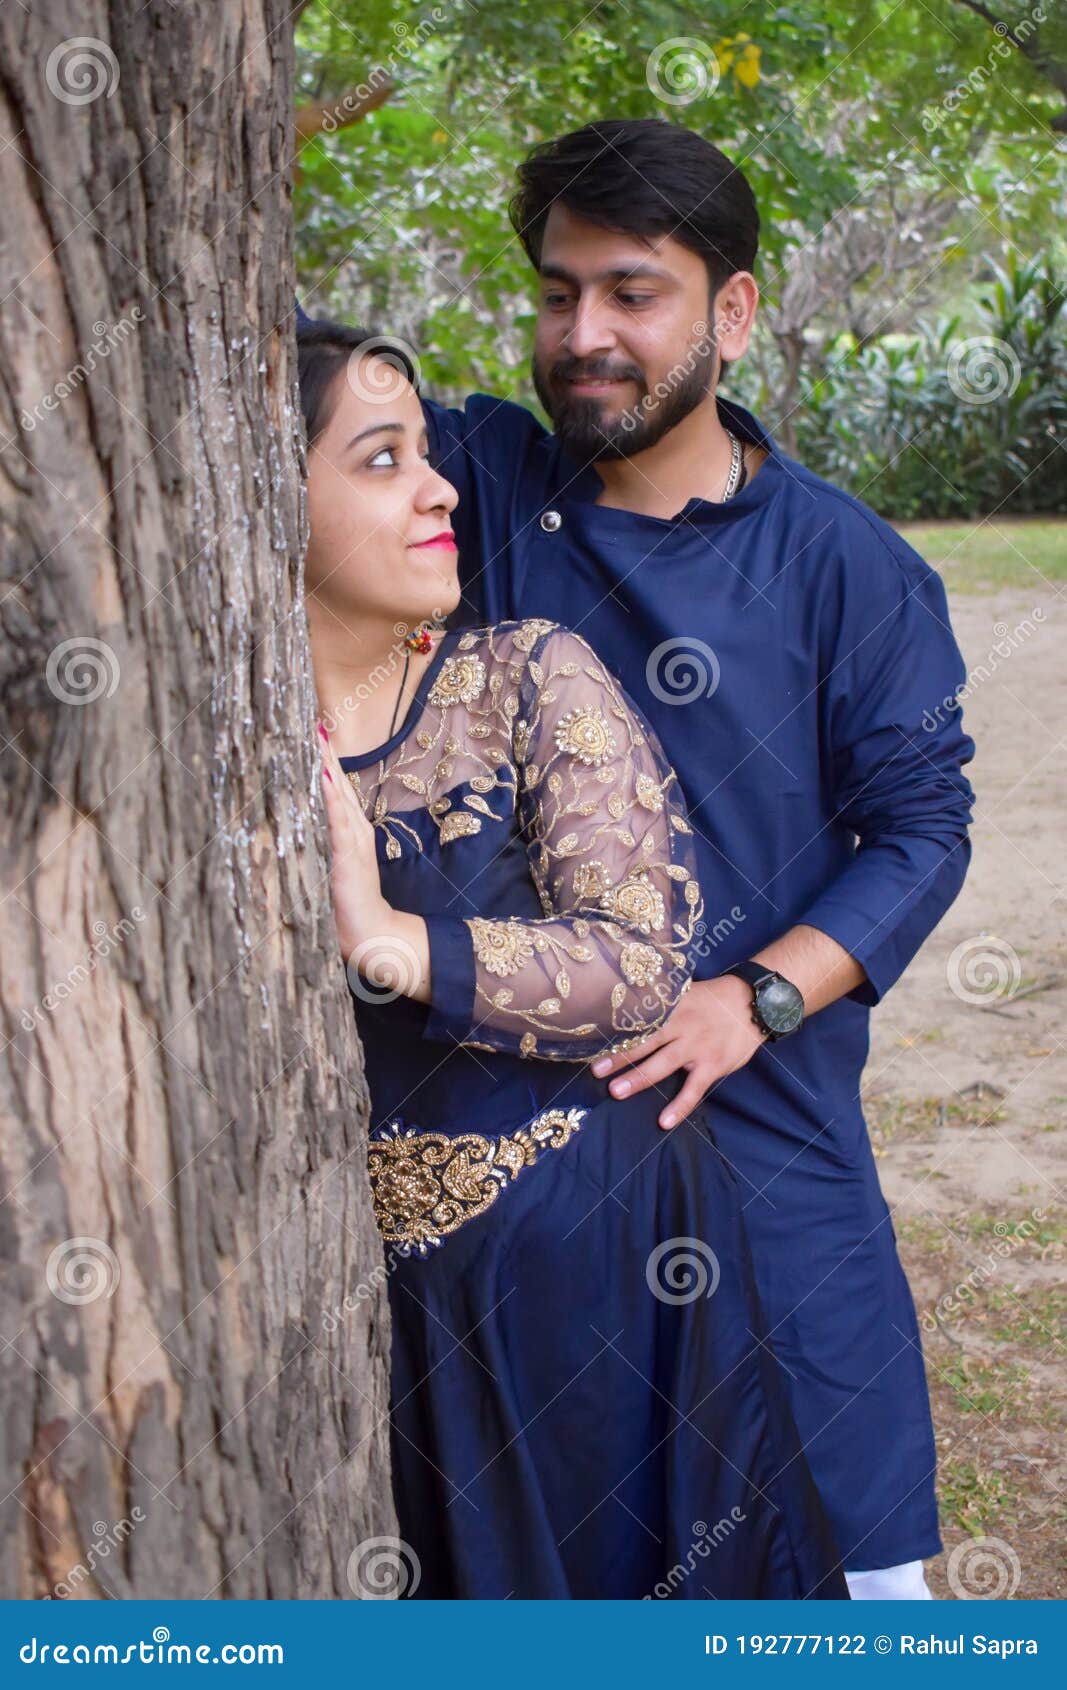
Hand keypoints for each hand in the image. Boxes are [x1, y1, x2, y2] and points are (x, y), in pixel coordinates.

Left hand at [318, 723, 391, 957]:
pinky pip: (340, 821)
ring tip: (322, 744)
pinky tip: (328, 781)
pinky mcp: (348, 855)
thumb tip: (335, 828)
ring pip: (341, 798)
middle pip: (342, 786)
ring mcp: (354, 841)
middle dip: (331, 757)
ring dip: (332, 770)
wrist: (369, 927)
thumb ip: (345, 844)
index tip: (322, 738)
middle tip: (320, 727)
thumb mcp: (349, 863)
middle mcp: (356, 830)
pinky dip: (334, 800)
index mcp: (355, 830)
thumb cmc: (357, 897)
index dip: (333, 764)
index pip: (342, 791)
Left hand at [590, 976, 766, 1129]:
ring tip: (616, 1091)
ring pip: (663, 1064)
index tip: (594, 1042)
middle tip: (596, 1071)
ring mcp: (697, 1047)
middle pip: (644, 1042)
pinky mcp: (713, 1065)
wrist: (754, 1003)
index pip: (639, 1021)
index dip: (617, 1032)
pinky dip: (679, 1106)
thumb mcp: (686, 994)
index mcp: (671, 1008)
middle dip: (619, 1057)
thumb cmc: (714, 1000)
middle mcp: (681, 1026)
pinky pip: (693, 1090)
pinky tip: (665, 1122)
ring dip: (639, 1078)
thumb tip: (630, 1012)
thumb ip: (662, 1006)